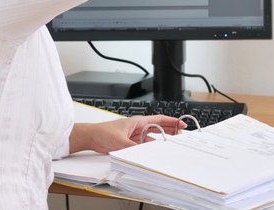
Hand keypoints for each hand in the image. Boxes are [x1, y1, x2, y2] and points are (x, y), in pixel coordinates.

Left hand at [70, 115, 185, 154]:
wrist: (92, 137)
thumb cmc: (102, 132)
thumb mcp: (119, 140)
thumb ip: (131, 147)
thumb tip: (142, 152)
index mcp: (137, 122)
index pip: (158, 120)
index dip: (171, 122)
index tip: (181, 124)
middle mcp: (138, 128)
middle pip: (158, 129)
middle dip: (170, 131)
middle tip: (181, 136)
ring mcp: (135, 137)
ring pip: (152, 139)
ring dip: (160, 142)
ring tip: (171, 146)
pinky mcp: (130, 144)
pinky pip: (144, 146)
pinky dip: (150, 149)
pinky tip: (155, 153)